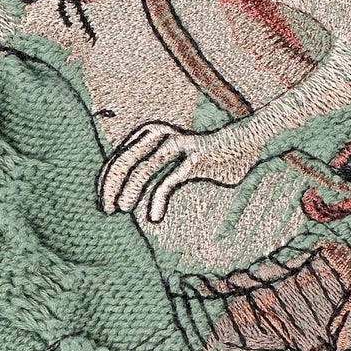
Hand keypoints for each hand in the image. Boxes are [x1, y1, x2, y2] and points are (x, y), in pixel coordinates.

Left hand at [98, 120, 263, 225]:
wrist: (246, 141)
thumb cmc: (207, 153)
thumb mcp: (177, 156)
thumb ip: (155, 166)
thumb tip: (128, 191)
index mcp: (153, 132)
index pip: (120, 156)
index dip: (108, 179)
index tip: (104, 201)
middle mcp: (162, 135)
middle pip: (126, 160)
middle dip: (112, 186)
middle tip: (107, 209)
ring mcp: (180, 145)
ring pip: (143, 169)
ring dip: (129, 191)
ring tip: (122, 210)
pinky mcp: (195, 159)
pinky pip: (168, 182)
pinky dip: (157, 201)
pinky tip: (153, 218)